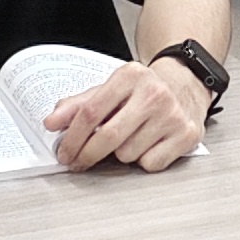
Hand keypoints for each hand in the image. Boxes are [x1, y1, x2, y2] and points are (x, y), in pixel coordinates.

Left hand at [46, 55, 210, 172]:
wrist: (186, 85)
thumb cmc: (144, 91)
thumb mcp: (110, 90)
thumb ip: (78, 105)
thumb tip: (52, 122)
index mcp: (130, 76)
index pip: (91, 112)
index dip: (72, 137)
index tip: (64, 152)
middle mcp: (154, 93)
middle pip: (108, 137)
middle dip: (88, 155)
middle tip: (80, 161)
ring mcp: (172, 114)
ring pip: (128, 154)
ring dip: (121, 154)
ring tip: (130, 138)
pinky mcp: (187, 134)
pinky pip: (151, 164)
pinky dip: (144, 160)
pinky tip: (149, 144)